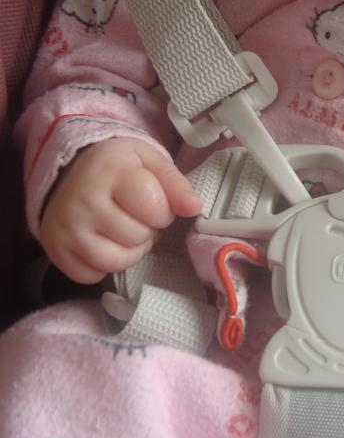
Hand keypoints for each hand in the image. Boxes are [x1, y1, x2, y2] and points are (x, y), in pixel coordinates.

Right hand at [40, 137, 201, 283]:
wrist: (69, 171)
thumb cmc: (118, 167)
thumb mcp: (149, 161)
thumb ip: (175, 183)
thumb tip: (195, 208)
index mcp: (110, 172)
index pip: (153, 206)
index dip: (163, 211)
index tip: (155, 202)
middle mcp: (83, 201)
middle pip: (137, 237)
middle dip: (147, 229)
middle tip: (136, 215)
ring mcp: (66, 228)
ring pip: (116, 262)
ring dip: (130, 251)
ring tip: (125, 231)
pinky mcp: (55, 250)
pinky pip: (92, 275)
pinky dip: (104, 265)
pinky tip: (104, 242)